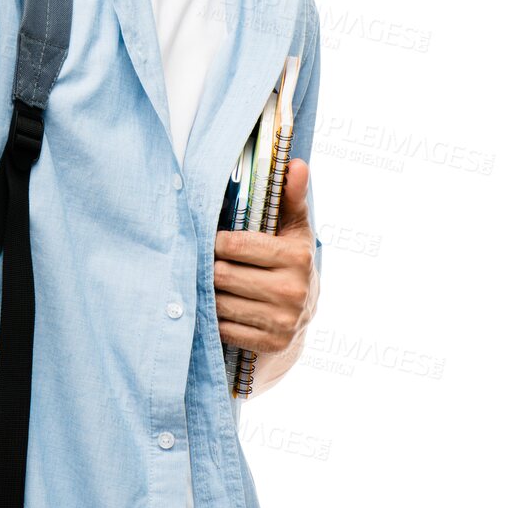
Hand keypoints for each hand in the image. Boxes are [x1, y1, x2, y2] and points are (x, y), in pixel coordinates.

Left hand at [213, 158, 317, 355]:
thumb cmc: (289, 260)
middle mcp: (293, 291)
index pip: (235, 246)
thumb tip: (295, 163)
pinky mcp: (271, 344)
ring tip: (208, 284)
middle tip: (205, 264)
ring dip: (207, 294)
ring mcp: (283, 321)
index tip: (214, 241)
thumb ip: (290, 196)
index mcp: (297, 257)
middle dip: (209, 268)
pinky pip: (224, 329)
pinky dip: (214, 319)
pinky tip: (217, 308)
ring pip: (219, 303)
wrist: (303, 313)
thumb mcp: (293, 228)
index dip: (216, 242)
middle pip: (222, 276)